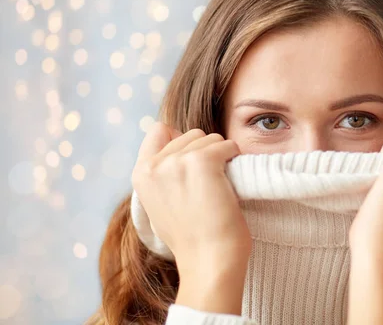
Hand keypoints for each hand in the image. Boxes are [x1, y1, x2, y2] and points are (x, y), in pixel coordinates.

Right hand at [131, 122, 251, 269]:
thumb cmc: (192, 238)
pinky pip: (227, 145)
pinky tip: (229, 180)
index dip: (180, 141)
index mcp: (140, 174)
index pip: (158, 130)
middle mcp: (154, 165)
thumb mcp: (160, 203)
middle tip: (209, 184)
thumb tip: (178, 144)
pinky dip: (234, 158)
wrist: (209, 260)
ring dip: (220, 156)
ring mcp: (177, 161)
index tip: (193, 162)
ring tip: (218, 187)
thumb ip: (163, 175)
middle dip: (205, 151)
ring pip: (210, 137)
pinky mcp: (202, 161)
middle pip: (190, 133)